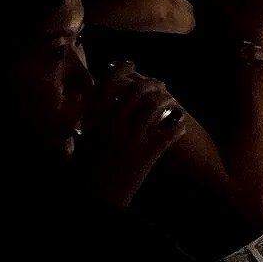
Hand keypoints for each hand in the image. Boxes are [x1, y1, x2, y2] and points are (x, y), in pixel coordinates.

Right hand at [74, 62, 186, 205]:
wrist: (99, 196)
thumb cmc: (88, 168)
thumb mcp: (83, 138)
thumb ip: (92, 116)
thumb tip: (99, 95)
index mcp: (94, 116)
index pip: (110, 81)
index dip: (123, 69)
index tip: (132, 65)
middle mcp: (114, 122)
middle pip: (137, 90)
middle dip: (151, 83)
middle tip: (159, 84)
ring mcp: (133, 136)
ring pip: (155, 106)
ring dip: (167, 100)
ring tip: (171, 101)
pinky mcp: (149, 152)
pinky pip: (170, 131)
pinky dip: (177, 126)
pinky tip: (180, 126)